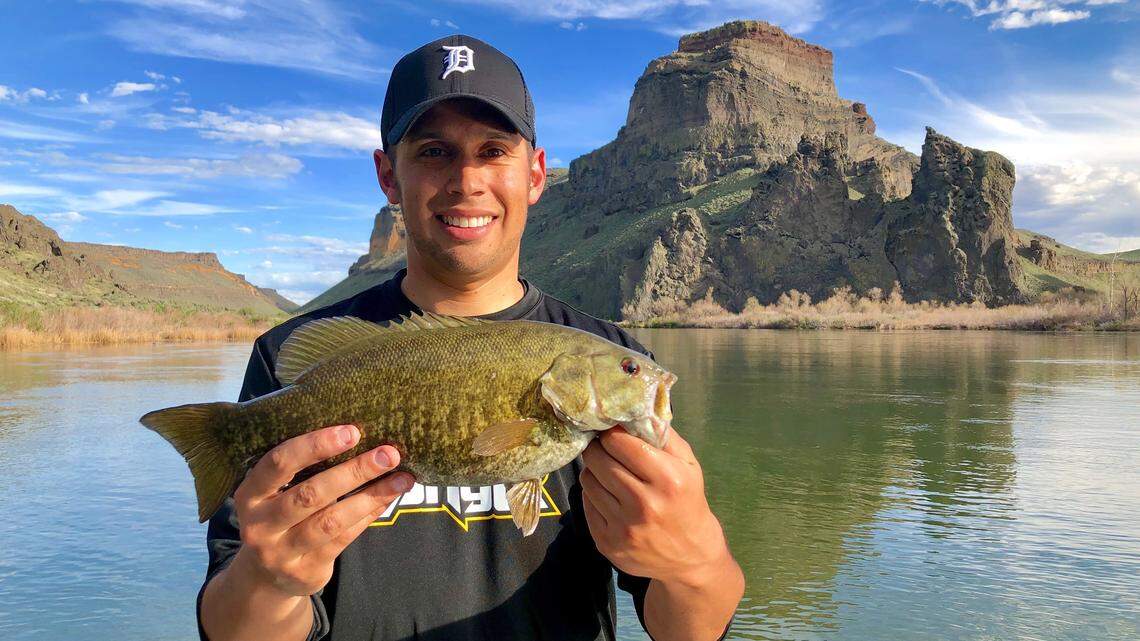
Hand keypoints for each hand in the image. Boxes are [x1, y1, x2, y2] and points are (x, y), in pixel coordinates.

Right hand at [229, 424, 414, 596]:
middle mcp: (259, 524)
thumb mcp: (273, 494)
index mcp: (249, 494)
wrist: (264, 578)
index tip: (352, 432)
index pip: (279, 463)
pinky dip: (369, 514)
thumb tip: (355, 434)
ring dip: (371, 496)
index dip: (315, 445)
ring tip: (402, 478)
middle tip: (389, 454)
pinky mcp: (305, 571)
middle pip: (311, 493)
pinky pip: (344, 538)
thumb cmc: (278, 517)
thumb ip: (299, 471)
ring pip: (332, 520)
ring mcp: (280, 552)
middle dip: (355, 471)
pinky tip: (388, 498)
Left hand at [580, 426, 729, 585]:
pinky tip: (609, 496)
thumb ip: (663, 435)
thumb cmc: (688, 501)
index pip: (618, 442)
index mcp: (667, 479)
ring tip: (609, 473)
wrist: (690, 557)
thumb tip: (633, 410)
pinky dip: (594, 495)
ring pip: (588, 480)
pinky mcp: (606, 542)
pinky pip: (586, 504)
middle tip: (604, 449)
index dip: (612, 434)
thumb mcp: (688, 465)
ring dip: (594, 472)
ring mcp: (622, 526)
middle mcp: (643, 504)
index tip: (613, 434)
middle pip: (597, 459)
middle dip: (598, 449)